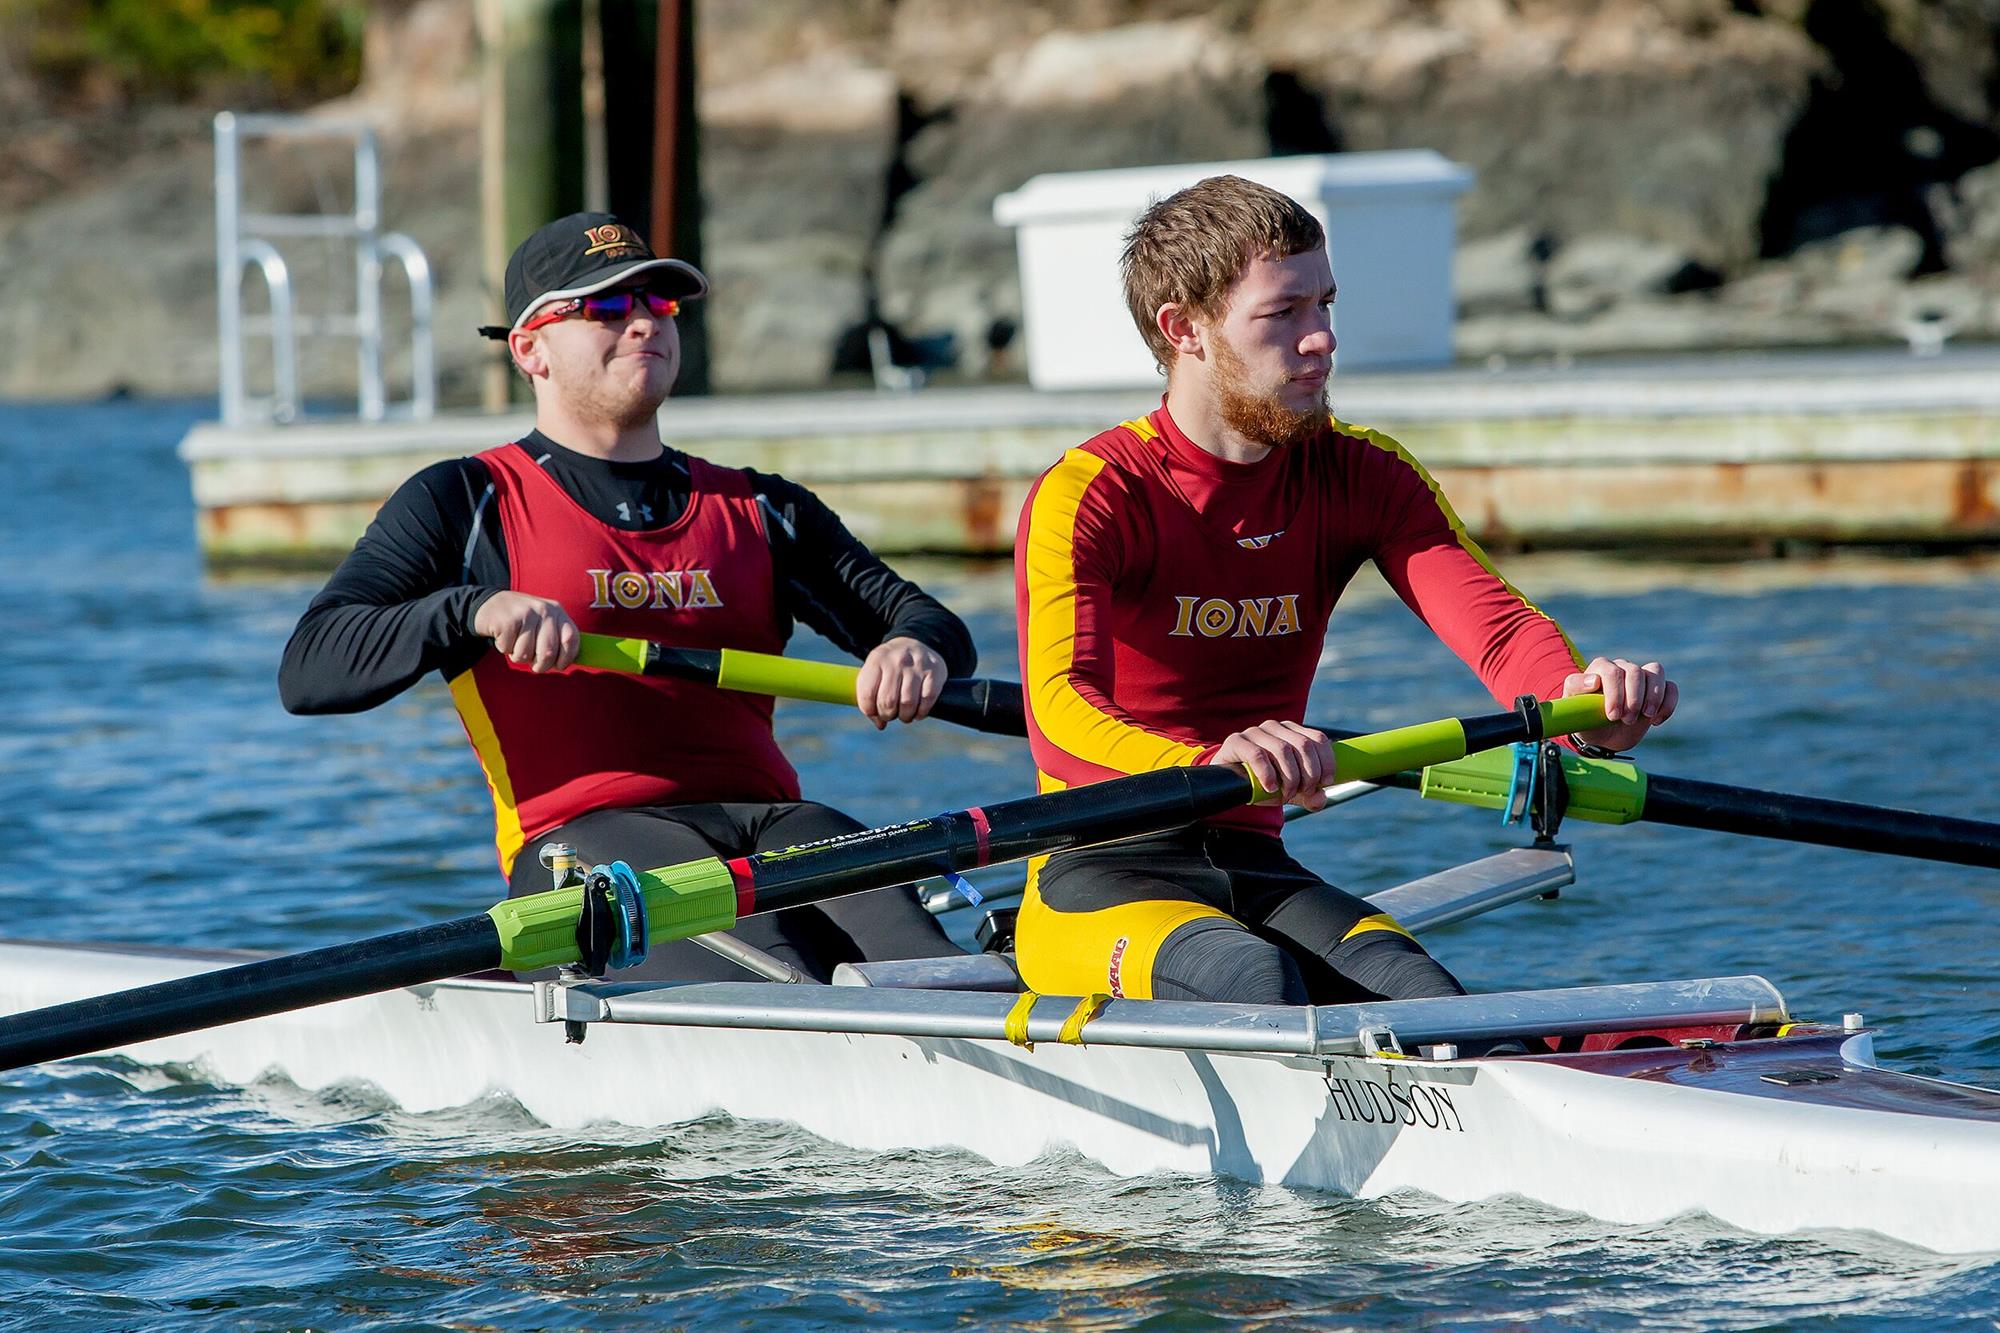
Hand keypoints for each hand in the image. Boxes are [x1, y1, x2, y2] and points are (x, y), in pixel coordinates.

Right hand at [472, 591, 579, 672]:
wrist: (490, 604)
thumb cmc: (522, 621)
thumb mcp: (543, 624)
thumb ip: (557, 639)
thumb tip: (566, 662)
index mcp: (557, 612)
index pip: (571, 639)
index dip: (566, 658)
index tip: (558, 666)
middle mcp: (544, 610)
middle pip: (548, 653)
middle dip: (539, 665)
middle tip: (532, 661)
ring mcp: (525, 613)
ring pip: (525, 654)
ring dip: (518, 655)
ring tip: (515, 642)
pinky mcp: (507, 620)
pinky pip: (508, 649)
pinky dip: (504, 648)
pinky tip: (504, 635)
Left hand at [856, 636, 945, 728]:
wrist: (916, 642)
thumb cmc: (890, 665)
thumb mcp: (874, 672)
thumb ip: (869, 697)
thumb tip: (880, 724)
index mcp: (876, 660)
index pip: (867, 694)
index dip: (870, 711)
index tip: (875, 713)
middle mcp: (896, 661)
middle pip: (887, 701)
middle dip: (888, 715)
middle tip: (891, 714)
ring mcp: (917, 665)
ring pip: (908, 703)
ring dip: (905, 716)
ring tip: (905, 714)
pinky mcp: (935, 671)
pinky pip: (927, 700)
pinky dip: (922, 712)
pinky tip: (919, 711)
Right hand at [1212, 720, 1335, 808]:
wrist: (1232, 786)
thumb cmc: (1266, 784)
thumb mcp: (1292, 792)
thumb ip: (1310, 796)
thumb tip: (1320, 797)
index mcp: (1292, 731)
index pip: (1318, 739)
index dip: (1327, 761)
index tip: (1325, 783)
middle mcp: (1275, 727)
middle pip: (1304, 745)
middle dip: (1310, 774)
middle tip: (1304, 792)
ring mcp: (1255, 732)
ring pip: (1283, 750)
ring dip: (1290, 777)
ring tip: (1286, 794)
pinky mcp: (1237, 741)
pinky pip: (1257, 754)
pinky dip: (1268, 774)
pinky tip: (1271, 787)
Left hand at [1564, 656, 1676, 751]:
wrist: (1602, 736)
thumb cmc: (1586, 718)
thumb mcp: (1574, 707)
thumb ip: (1575, 688)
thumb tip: (1593, 679)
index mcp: (1601, 669)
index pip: (1612, 671)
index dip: (1615, 693)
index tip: (1612, 715)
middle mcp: (1622, 668)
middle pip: (1635, 672)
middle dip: (1633, 699)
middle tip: (1626, 720)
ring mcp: (1641, 678)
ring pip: (1656, 672)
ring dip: (1654, 697)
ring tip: (1646, 716)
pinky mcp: (1657, 691)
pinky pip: (1671, 687)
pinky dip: (1668, 704)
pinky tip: (1656, 721)